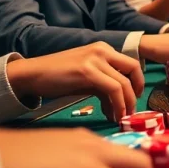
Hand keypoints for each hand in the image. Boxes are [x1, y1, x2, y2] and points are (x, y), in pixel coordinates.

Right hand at [6, 44, 143, 122]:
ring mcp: (95, 59)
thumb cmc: (57, 78)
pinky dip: (116, 105)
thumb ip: (104, 86)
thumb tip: (118, 105)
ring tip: (121, 118)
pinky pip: (112, 89)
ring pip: (124, 83)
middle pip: (134, 70)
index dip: (138, 83)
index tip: (134, 100)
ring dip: (126, 103)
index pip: (132, 64)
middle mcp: (102, 50)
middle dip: (136, 93)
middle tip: (131, 111)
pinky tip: (112, 116)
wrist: (31, 75)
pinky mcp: (87, 71)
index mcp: (104, 49)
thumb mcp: (86, 79)